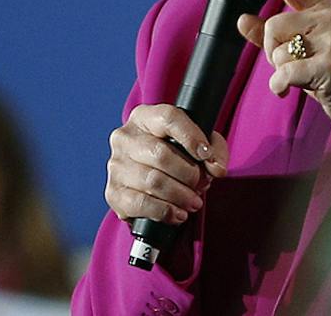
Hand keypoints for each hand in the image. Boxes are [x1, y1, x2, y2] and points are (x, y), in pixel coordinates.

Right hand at [104, 104, 229, 225]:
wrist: (151, 181)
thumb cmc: (177, 155)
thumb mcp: (199, 143)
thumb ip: (214, 150)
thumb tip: (216, 168)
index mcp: (144, 117)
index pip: (168, 118)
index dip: (190, 136)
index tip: (206, 154)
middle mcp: (124, 138)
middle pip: (161, 154)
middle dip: (189, 174)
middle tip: (202, 184)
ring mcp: (116, 166)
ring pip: (153, 181)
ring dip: (180, 195)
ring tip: (194, 202)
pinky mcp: (113, 193)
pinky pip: (141, 204)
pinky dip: (165, 211)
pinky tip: (178, 213)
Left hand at [234, 0, 330, 154]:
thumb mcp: (306, 52)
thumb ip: (276, 36)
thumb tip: (242, 20)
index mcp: (325, 10)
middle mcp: (330, 18)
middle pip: (273, 26)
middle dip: (271, 52)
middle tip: (291, 68)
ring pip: (277, 52)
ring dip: (280, 73)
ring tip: (303, 80)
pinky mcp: (329, 64)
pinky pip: (283, 73)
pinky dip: (280, 86)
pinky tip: (288, 91)